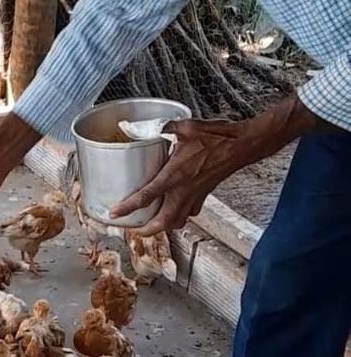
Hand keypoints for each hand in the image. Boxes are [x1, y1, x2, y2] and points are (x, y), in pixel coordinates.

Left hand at [110, 117, 253, 236]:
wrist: (241, 145)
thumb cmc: (217, 138)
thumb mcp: (185, 127)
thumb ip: (164, 127)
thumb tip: (148, 125)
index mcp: (175, 176)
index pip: (146, 197)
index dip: (128, 207)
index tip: (115, 213)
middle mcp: (184, 191)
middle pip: (163, 222)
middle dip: (147, 230)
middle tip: (134, 229)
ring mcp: (196, 195)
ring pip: (178, 221)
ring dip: (164, 227)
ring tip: (153, 225)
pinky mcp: (205, 194)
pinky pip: (191, 212)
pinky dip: (181, 216)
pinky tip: (176, 210)